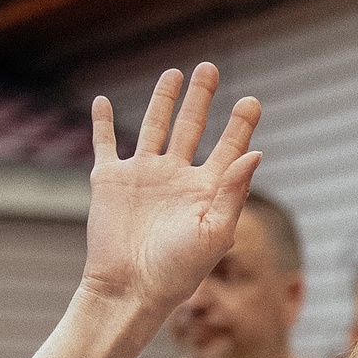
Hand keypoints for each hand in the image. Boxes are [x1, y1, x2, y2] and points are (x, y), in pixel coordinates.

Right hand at [80, 65, 264, 311]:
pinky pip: (104, 143)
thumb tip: (257, 153)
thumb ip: (233, 190)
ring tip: (174, 73)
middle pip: (192, 127)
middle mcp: (176, 178)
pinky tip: (101, 101)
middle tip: (210, 68)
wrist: (130, 289)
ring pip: (154, 126)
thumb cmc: (178, 270)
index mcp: (206, 190)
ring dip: (163, 100)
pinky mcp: (110, 180)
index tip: (251, 100)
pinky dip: (100, 122)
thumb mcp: (214, 231)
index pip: (228, 148)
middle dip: (201, 98)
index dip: (240, 125)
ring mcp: (143, 176)